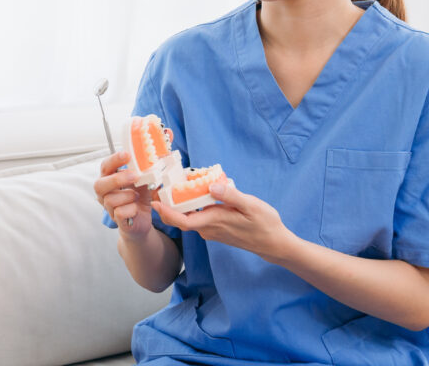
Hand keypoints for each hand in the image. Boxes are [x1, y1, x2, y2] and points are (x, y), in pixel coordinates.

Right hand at [93, 151, 158, 235]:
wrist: (141, 220)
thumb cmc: (138, 199)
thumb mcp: (141, 183)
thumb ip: (142, 174)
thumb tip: (148, 163)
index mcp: (108, 179)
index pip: (105, 167)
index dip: (114, 160)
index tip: (126, 155)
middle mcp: (104, 193)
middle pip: (99, 184)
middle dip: (117, 179)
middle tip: (134, 176)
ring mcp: (108, 207)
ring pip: (110, 199)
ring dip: (128, 196)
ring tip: (137, 196)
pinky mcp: (116, 219)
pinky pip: (120, 213)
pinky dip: (131, 209)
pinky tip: (136, 208)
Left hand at [152, 182, 295, 262]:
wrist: (274, 243)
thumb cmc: (265, 224)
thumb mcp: (251, 206)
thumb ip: (230, 196)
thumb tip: (211, 186)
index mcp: (214, 221)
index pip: (182, 221)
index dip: (166, 213)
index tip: (154, 202)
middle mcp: (208, 228)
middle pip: (181, 219)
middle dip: (167, 206)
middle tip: (157, 188)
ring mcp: (212, 230)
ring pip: (189, 218)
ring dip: (179, 206)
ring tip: (173, 186)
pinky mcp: (216, 230)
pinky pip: (198, 219)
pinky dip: (192, 208)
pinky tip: (193, 194)